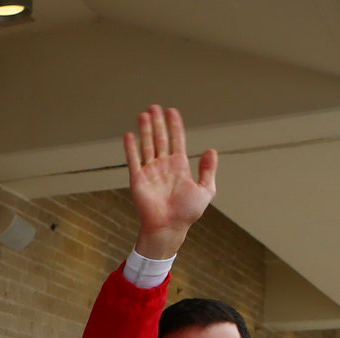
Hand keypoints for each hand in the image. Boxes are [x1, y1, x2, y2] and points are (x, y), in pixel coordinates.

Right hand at [125, 106, 217, 258]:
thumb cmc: (187, 213)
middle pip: (160, 138)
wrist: (169, 227)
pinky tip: (129, 134)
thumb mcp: (206, 189)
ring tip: (144, 114)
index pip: (177, 140)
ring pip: (147, 145)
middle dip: (158, 122)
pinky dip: (131, 147)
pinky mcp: (138, 179)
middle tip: (154, 107)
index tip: (172, 110)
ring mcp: (150, 171)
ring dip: (145, 129)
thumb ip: (207, 170)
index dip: (175, 125)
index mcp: (179, 166)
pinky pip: (133, 160)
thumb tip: (211, 150)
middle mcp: (163, 166)